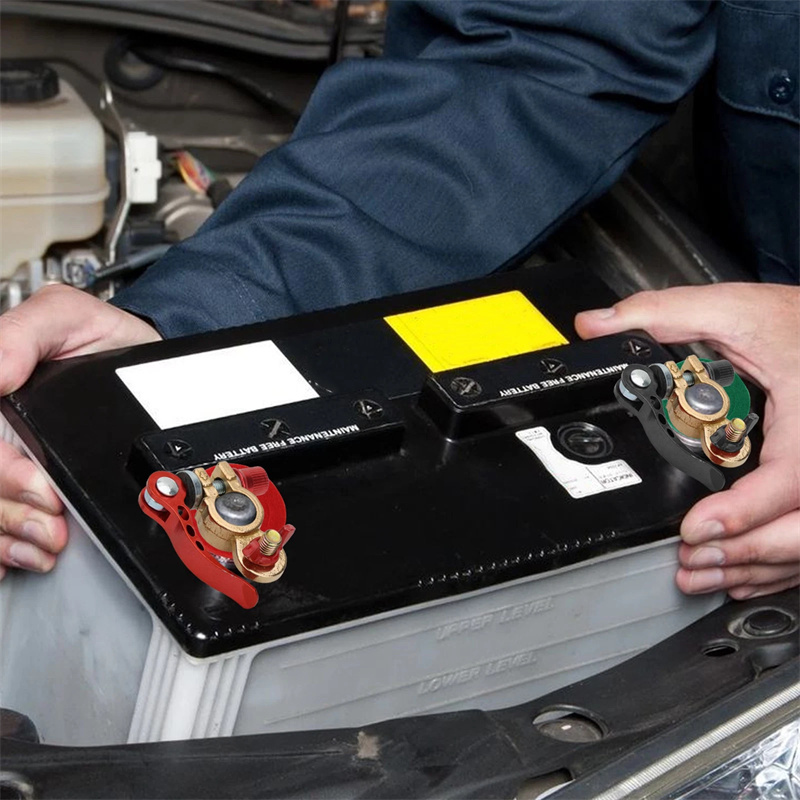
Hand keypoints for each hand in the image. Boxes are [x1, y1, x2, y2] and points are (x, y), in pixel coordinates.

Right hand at [0, 285, 160, 578]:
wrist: (142, 366)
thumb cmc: (103, 338)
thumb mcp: (68, 315)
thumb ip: (21, 336)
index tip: (35, 486)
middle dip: (6, 510)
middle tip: (50, 525)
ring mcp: (4, 451)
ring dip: (5, 534)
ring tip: (45, 544)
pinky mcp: (17, 479)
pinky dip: (1, 546)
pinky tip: (18, 556)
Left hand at [575, 282, 799, 599]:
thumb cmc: (794, 322)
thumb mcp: (732, 308)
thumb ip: (664, 314)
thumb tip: (595, 327)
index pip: (790, 479)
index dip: (744, 511)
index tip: (696, 527)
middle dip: (744, 553)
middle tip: (691, 560)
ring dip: (754, 567)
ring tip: (700, 574)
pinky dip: (774, 564)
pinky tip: (739, 575)